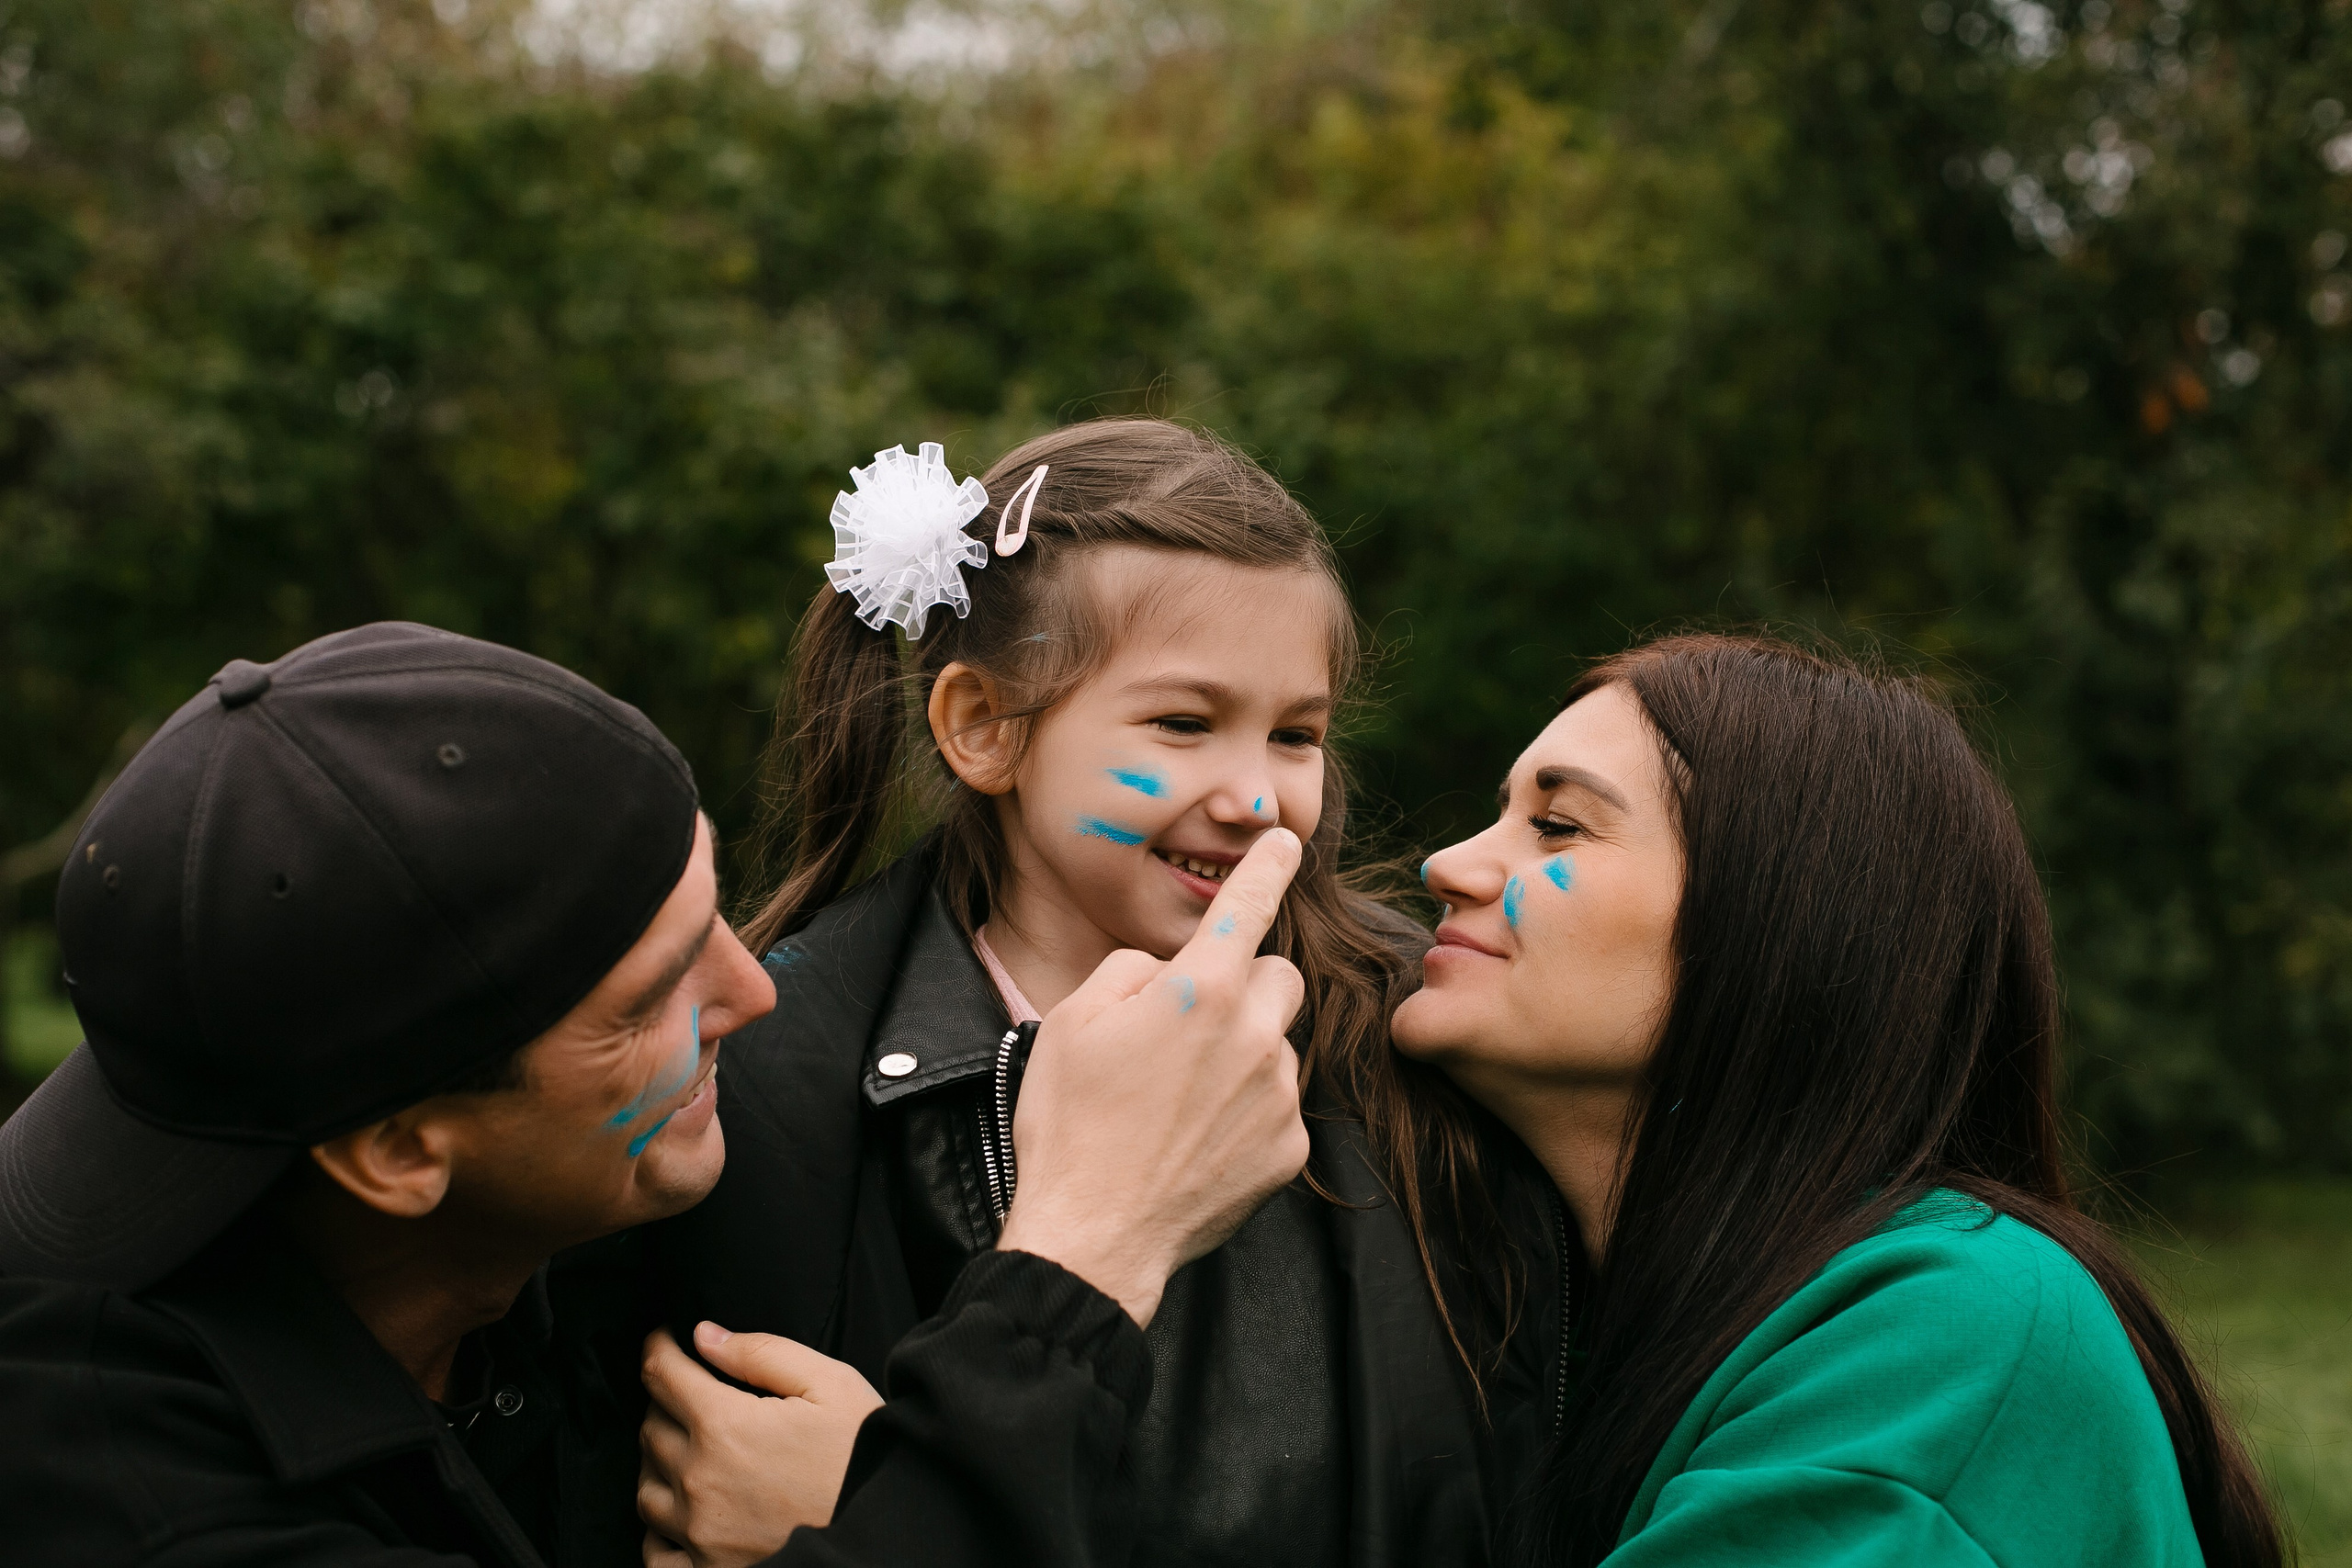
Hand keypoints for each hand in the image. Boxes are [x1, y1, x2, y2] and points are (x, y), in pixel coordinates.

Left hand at [637, 1323, 884, 1567]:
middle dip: (665, 1402)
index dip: (658, 1347)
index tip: (665, 1341)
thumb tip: (705, 1336)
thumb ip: (761, 1353)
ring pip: (646, 1489)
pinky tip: (683, 1514)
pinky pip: (654, 1551)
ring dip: (660, 1463)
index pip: (661, 1375)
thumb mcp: (830, 1384)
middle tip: (692, 1395)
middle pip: (650, 1428)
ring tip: (689, 1452)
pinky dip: (659, 1530)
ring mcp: (699, 1533)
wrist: (886, 1533)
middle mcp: (699, 1480)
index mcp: (724, 1426)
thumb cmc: (863, 1456)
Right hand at [995, 827, 1308, 1326]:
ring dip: (1242, 1055)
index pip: (1247, 906)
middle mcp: (1254, 1033)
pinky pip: (1278, 1107)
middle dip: (1245, 988)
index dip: (1267, 867)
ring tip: (1179, 1102)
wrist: (1093, 1235)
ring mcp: (1279, 1094)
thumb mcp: (1074, 1021)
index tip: (1286, 841)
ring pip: (1276, 1046)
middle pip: (1278, 978)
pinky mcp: (1290, 1148)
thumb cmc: (1071, 1123)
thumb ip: (1131, 970)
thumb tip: (1165, 970)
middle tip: (1191, 1025)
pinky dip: (1247, 1114)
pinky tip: (1197, 1142)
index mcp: (1200, 990)